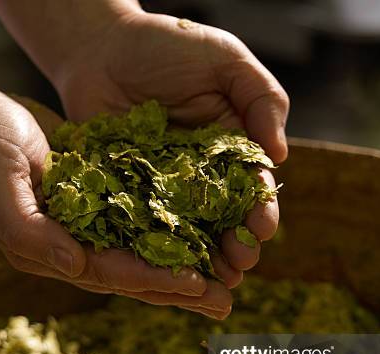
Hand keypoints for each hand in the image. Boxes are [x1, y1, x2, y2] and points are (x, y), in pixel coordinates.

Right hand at [0, 83, 231, 318]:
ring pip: (141, 256)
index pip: (107, 272)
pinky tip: (203, 240)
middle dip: (179, 289)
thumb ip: (28, 231)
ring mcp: (86, 228)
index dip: (151, 279)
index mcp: (47, 252)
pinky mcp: (98, 204)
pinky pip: (140, 226)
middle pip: (132, 275)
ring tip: (225, 283)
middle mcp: (70, 248)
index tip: (195, 284)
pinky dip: (171, 235)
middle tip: (225, 302)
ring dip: (183, 270)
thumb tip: (75, 266)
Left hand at [51, 11, 286, 283]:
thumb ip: (261, 99)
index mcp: (231, 148)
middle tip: (240, 265)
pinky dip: (156, 249)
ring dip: (202, 258)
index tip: (262, 228)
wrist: (100, 47)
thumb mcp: (225, 60)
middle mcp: (201, 176)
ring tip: (213, 281)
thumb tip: (279, 155)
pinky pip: (144, 225)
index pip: (253, 187)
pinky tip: (165, 269)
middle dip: (236, 244)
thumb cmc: (167, 46)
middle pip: (224, 219)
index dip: (260, 209)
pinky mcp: (129, 194)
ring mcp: (164, 189)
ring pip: (189, 231)